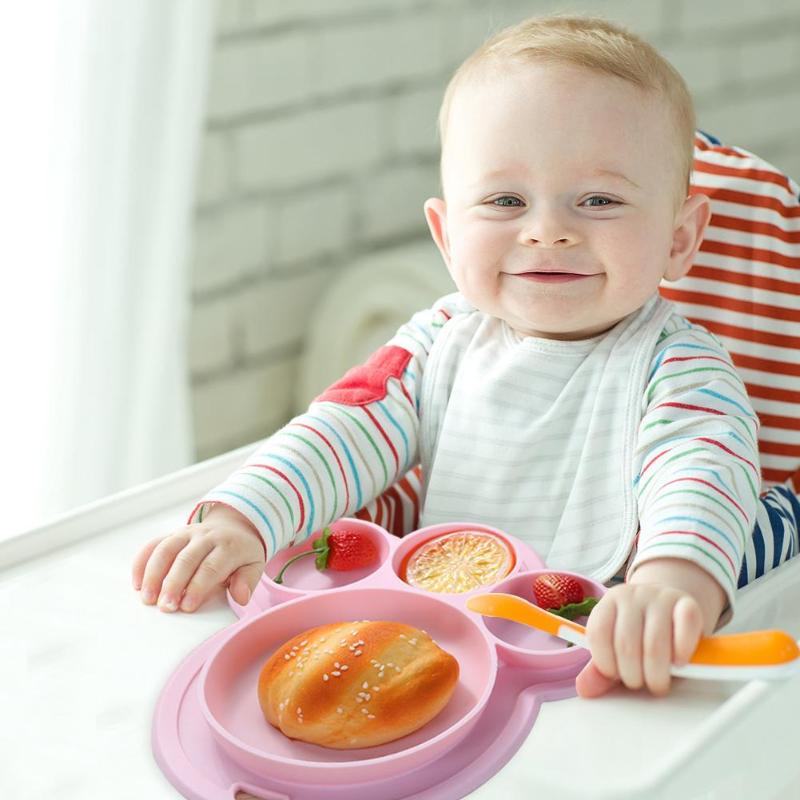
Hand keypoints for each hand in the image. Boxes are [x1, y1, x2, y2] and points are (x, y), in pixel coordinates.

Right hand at [131, 504, 265, 612]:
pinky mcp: (172, 534)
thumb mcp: (254, 564)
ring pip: (166, 549)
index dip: (198, 586)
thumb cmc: (241, 553)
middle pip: (186, 559)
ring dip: (154, 574)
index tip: (187, 606)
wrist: (234, 526)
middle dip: (173, 583)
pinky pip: (154, 544)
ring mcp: (186, 533)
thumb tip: (241, 597)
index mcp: (228, 546)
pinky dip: (142, 562)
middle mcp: (205, 537)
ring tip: (147, 598)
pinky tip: (137, 583)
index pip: (211, 566)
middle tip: (165, 607)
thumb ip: (248, 580)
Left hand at [575, 582, 703, 697]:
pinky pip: (685, 626)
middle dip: (632, 675)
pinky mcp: (687, 603)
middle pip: (626, 643)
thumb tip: (584, 688)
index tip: (614, 676)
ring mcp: (660, 598)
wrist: (671, 608)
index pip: (598, 633)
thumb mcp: (617, 649)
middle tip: (640, 683)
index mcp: (608, 603)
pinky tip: (678, 663)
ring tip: (658, 682)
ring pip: (655, 642)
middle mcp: (632, 596)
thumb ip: (601, 668)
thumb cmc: (641, 634)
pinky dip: (682, 651)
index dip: (605, 663)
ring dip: (656, 673)